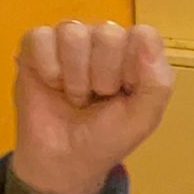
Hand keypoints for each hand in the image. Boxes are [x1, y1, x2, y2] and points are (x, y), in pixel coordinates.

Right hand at [12, 21, 173, 193]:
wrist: (63, 161)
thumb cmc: (106, 137)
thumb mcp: (143, 119)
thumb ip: (157, 82)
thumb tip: (144, 36)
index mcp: (135, 51)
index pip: (143, 35)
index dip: (133, 68)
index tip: (124, 93)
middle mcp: (103, 37)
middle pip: (108, 33)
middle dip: (103, 77)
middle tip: (96, 98)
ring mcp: (69, 37)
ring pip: (73, 33)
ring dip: (74, 76)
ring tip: (75, 95)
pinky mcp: (36, 43)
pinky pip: (40, 37)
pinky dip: (48, 69)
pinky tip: (52, 85)